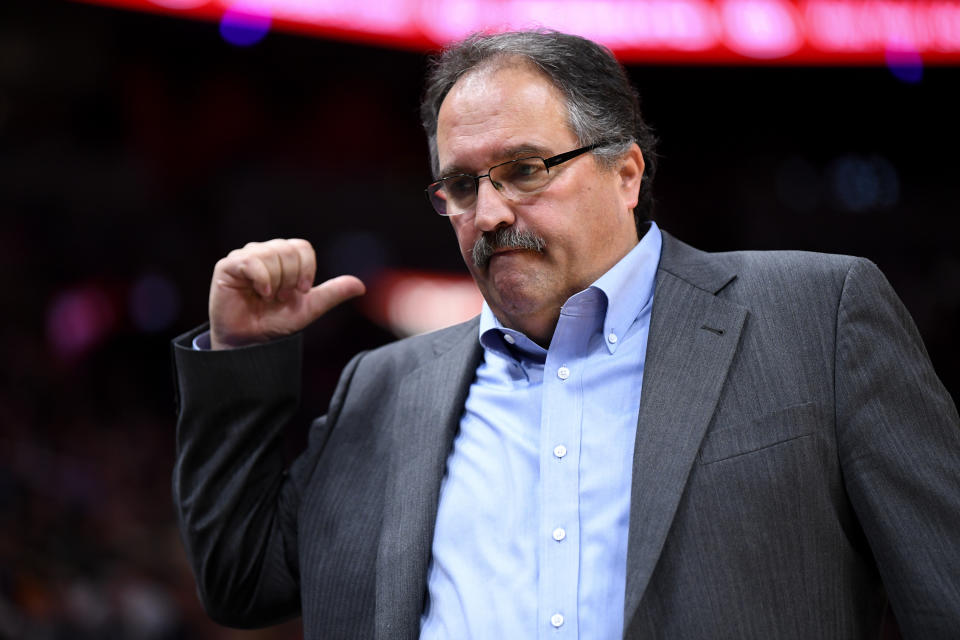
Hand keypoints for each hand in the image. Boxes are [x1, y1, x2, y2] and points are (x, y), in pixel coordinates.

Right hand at [208, 238, 364, 349]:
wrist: (251, 343)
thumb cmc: (276, 323)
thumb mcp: (309, 308)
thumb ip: (333, 294)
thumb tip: (361, 285)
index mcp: (283, 258)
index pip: (302, 247)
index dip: (306, 269)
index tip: (301, 290)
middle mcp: (264, 252)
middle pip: (288, 249)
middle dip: (291, 278)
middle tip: (281, 297)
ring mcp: (245, 257)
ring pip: (272, 254)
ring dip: (276, 282)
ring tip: (268, 297)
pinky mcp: (227, 266)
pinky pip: (252, 261)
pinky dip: (263, 279)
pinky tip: (261, 293)